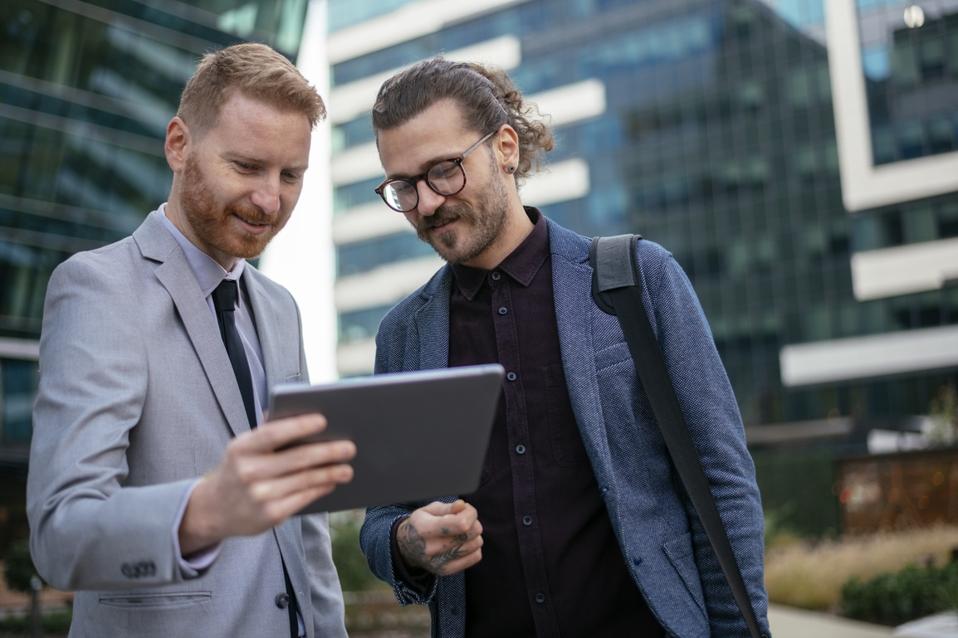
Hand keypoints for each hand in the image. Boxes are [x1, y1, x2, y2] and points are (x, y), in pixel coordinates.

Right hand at [179, 414, 354, 553]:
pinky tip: (331, 482)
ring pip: (305, 480)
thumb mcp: (244, 448)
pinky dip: (320, 489)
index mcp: (241, 448)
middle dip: (327, 452)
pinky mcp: (269, 516)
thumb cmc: (239, 468)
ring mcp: (259, 496)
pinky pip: (303, 498)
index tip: (324, 420)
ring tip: (347, 468)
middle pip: (297, 459)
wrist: (214, 509)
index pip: (273, 433)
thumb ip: (268, 431)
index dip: (299, 426)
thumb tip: (302, 413)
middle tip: (350, 447)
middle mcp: (248, 472)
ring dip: (330, 473)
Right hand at [396, 500, 482, 575]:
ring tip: (462, 530)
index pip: (461, 524)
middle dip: (473, 522)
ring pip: (476, 544)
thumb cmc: (421, 524)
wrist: (408, 548)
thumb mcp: (429, 510)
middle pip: (470, 533)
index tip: (465, 509)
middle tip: (464, 519)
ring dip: (474, 535)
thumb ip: (448, 508)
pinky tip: (463, 542)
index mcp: (425, 529)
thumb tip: (462, 506)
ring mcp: (439, 562)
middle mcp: (431, 548)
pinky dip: (474, 547)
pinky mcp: (447, 570)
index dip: (470, 513)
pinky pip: (476, 556)